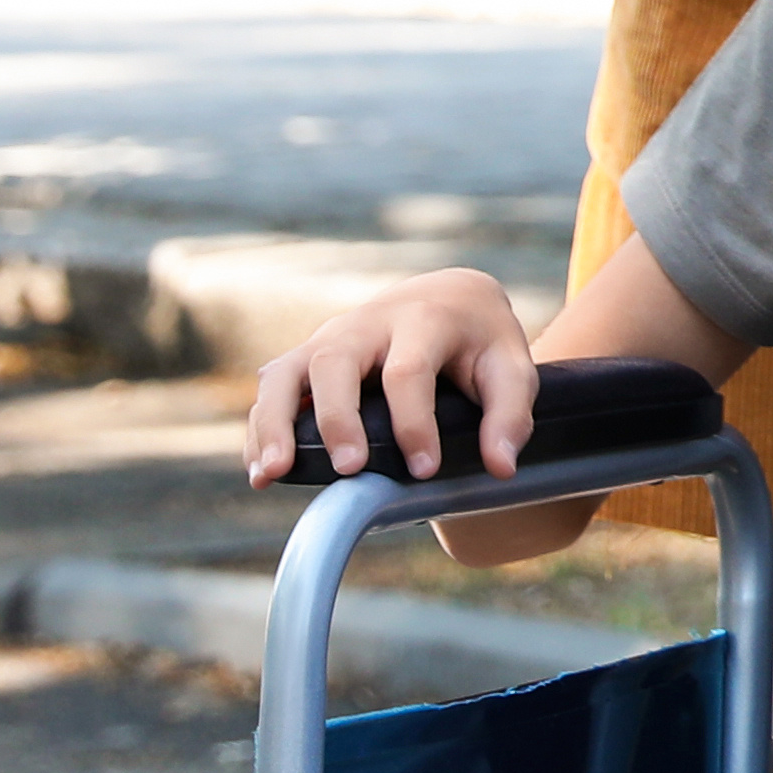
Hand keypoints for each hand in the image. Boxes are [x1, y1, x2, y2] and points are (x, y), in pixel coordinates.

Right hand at [240, 267, 544, 490]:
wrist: (450, 298)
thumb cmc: (482, 342)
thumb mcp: (511, 368)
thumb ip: (511, 415)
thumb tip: (501, 467)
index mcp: (424, 319)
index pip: (409, 370)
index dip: (414, 423)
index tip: (424, 471)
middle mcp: (368, 324)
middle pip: (335, 362)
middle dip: (337, 417)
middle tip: (349, 469)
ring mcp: (330, 338)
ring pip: (286, 372)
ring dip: (274, 423)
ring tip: (271, 474)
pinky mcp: (307, 356)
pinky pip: (272, 388)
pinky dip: (260, 427)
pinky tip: (261, 471)